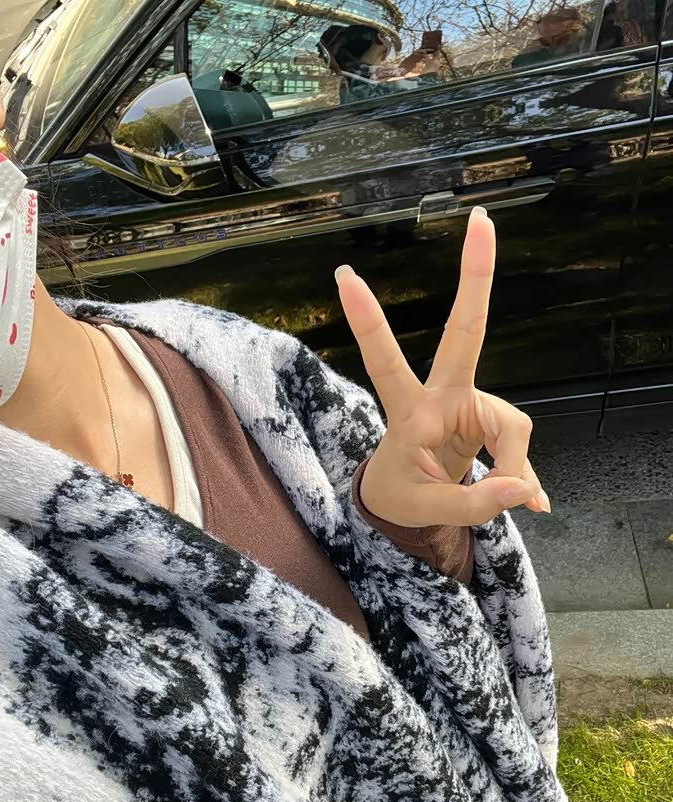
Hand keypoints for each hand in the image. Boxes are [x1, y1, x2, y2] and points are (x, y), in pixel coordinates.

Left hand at [335, 207, 549, 527]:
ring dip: (513, 469)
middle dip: (476, 278)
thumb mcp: (426, 510)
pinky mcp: (489, 418)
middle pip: (464, 334)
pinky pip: (519, 445)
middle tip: (482, 220)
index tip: (345, 276)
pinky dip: (521, 477)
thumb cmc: (401, 496)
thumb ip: (473, 503)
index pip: (384, 363)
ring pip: (513, 429)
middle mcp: (442, 397)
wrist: (405, 501)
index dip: (368, 322)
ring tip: (506, 501)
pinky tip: (528, 499)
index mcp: (409, 414)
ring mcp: (468, 404)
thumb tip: (522, 489)